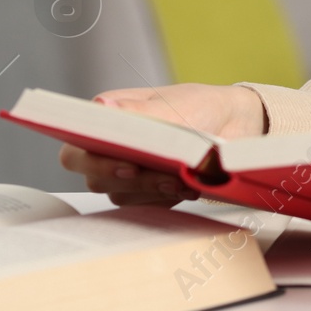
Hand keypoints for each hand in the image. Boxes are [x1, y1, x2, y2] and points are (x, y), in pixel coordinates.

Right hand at [57, 84, 266, 206]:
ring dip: (152, 190)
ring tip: (182, 180)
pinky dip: (165, 198)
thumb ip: (141, 112)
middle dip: (133, 180)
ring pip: (120, 194)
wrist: (233, 125)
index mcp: (105, 119)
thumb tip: (102, 106)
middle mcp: (109, 147)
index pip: (77, 148)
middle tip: (165, 177)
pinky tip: (188, 187)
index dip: (94, 162)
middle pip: (96, 178)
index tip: (129, 165)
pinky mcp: (145, 191)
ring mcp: (125, 172)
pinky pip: (144, 205)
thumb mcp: (174, 105)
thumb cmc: (199, 106)